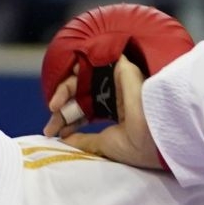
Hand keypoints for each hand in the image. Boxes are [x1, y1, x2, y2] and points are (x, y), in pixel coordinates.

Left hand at [43, 57, 164, 169]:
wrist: (152, 138)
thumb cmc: (135, 145)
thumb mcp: (104, 145)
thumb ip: (84, 140)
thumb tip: (65, 140)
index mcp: (116, 112)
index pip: (86, 111)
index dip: (68, 120)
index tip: (53, 132)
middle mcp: (117, 95)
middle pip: (82, 95)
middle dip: (63, 108)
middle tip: (51, 122)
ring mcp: (120, 82)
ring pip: (85, 79)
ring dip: (65, 90)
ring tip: (54, 105)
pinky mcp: (123, 70)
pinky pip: (97, 59)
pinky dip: (79, 65)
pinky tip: (64, 78)